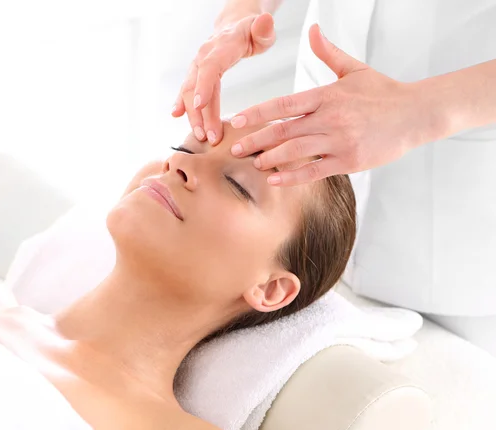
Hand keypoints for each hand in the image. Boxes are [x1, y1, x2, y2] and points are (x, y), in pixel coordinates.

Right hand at [172, 13, 275, 145]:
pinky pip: (186, 90)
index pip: (210, 67)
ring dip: (193, 116)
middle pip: (196, 85)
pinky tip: (177, 116)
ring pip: (189, 91)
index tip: (199, 105)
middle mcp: (204, 56)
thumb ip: (264, 30)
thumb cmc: (252, 32)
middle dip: (200, 113)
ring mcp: (197, 65)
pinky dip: (181, 104)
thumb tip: (265, 23)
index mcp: (222, 47)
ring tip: (201, 136)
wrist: (235, 25)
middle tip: (208, 137)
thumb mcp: (263, 30)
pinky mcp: (195, 74)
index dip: (204, 86)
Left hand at [229, 24, 432, 185]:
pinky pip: (315, 170)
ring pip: (296, 151)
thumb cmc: (383, 92)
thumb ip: (328, 53)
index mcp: (327, 95)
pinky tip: (275, 179)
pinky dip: (293, 176)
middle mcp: (330, 117)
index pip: (284, 104)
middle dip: (255, 140)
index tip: (237, 120)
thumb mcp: (354, 69)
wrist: (416, 114)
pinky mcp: (349, 160)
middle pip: (283, 130)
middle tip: (234, 148)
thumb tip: (313, 30)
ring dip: (270, 159)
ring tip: (253, 164)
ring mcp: (339, 140)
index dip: (257, 113)